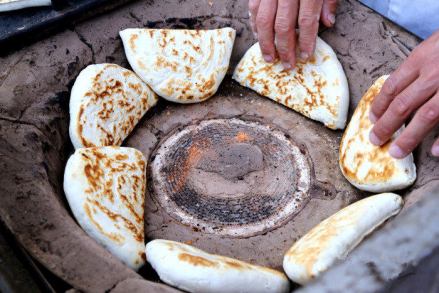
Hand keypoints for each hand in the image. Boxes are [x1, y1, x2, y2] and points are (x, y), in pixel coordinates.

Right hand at [248, 0, 336, 68]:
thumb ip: (328, 1)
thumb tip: (328, 22)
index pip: (306, 20)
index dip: (306, 41)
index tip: (306, 56)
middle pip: (283, 26)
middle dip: (285, 49)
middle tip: (287, 64)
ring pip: (264, 21)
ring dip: (266, 43)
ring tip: (270, 58)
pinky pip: (253, 9)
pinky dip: (255, 26)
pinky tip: (259, 38)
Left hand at [369, 31, 438, 157]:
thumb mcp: (435, 42)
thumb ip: (422, 61)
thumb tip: (402, 84)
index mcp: (422, 57)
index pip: (393, 86)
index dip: (379, 105)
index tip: (372, 118)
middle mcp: (435, 73)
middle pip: (403, 104)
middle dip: (386, 125)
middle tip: (375, 139)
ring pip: (426, 116)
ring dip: (409, 137)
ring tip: (396, 152)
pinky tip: (433, 150)